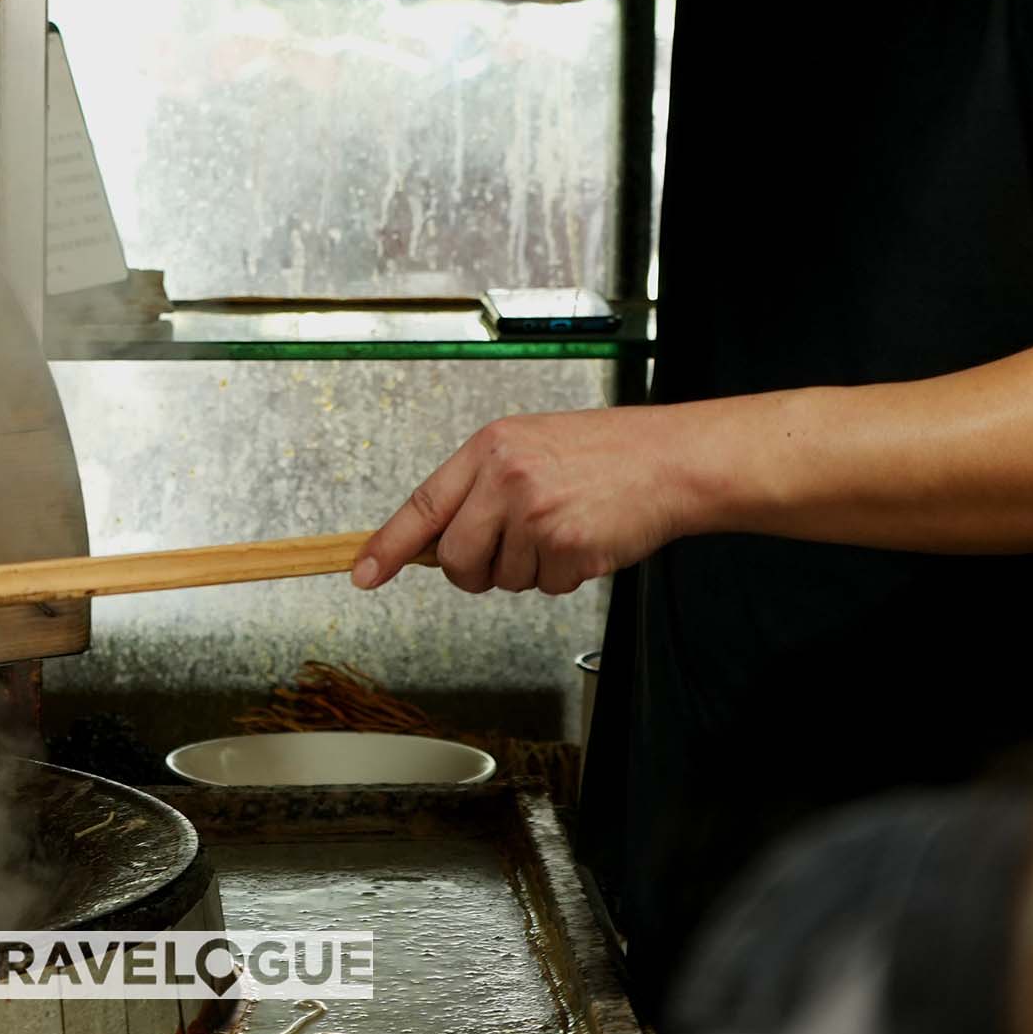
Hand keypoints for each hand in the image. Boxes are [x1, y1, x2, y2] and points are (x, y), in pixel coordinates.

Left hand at [352, 408, 707, 596]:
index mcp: (489, 448)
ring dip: (530, 570)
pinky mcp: (565, 545)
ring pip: (502, 578)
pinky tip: (586, 540)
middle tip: (512, 553)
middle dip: (475, 571)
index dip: (387, 545)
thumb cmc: (605, 454)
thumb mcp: (529, 447)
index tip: (362, 574)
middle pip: (455, 559)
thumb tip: (440, 538)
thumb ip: (483, 485)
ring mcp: (534, 513)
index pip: (423, 504)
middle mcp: (504, 478)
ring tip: (564, 529)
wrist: (670, 460)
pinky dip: (564, 576)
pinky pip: (545, 587)